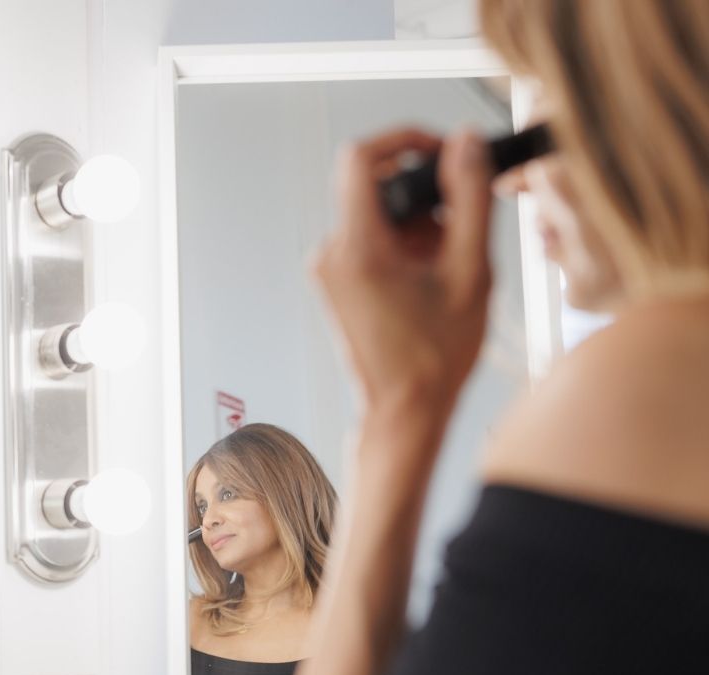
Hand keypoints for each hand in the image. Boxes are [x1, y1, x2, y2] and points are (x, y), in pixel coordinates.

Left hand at [312, 128, 493, 420]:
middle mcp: (330, 254)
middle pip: (375, 186)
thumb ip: (471, 199)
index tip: (443, 149)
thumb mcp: (470, 271)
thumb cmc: (436, 356)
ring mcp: (328, 269)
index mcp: (356, 248)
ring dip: (419, 224)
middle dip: (424, 194)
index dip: (405, 139)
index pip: (361, 156)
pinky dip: (405, 245)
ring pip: (377, 214)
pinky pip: (370, 240)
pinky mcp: (336, 282)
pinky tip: (431, 278)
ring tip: (450, 264)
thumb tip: (466, 143)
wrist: (403, 411)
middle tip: (461, 225)